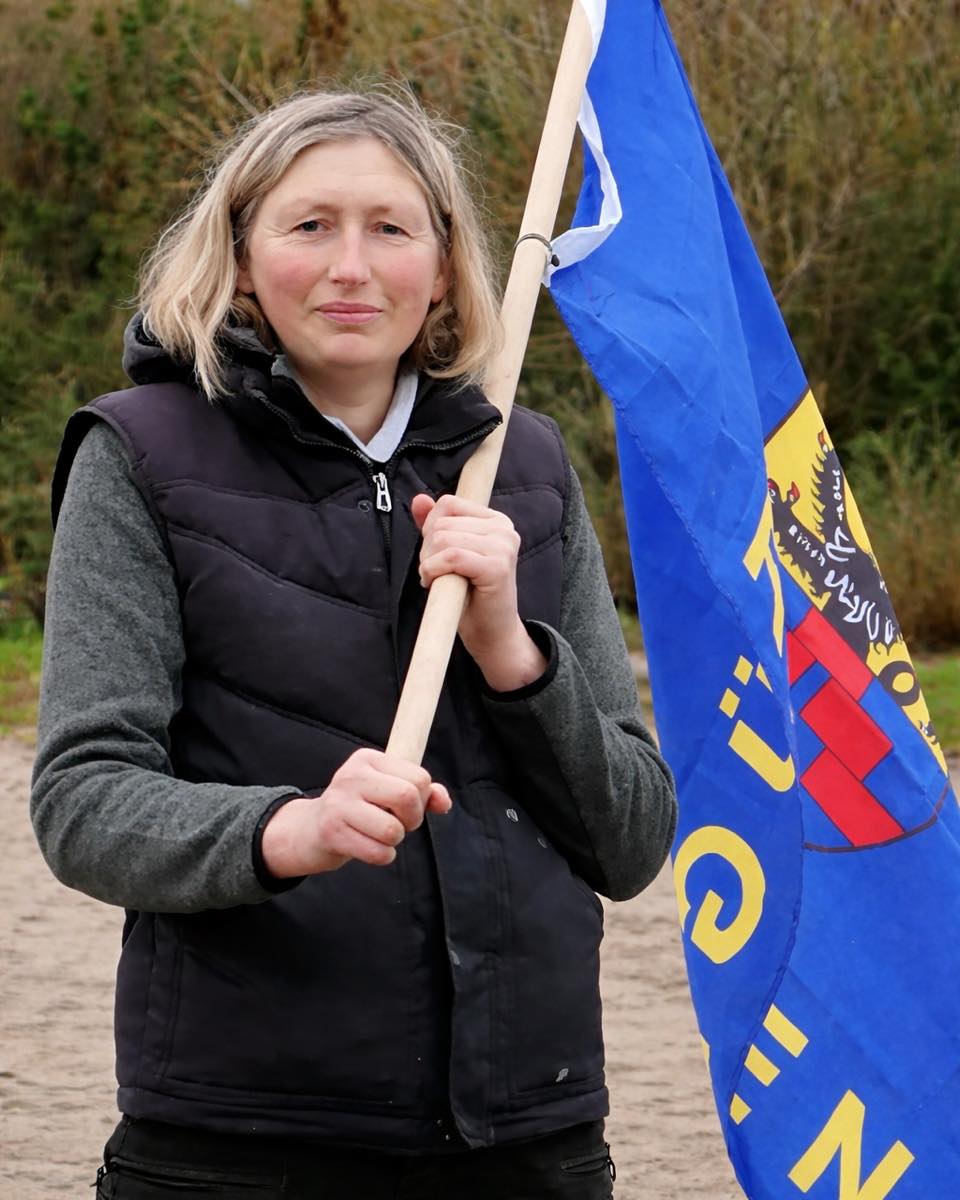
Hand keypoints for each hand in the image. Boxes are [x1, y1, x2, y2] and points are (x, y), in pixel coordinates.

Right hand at [260, 748, 451, 877]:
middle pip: (408, 798)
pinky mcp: (332, 832)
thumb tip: (443, 802)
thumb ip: (422, 793)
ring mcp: (339, 803)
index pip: (419, 778)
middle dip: (412, 819)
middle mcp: (351, 776)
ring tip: (379, 834)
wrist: (310, 830)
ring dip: (394, 840)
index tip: (404, 807)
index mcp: (368, 759)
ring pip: (393, 830)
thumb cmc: (359, 809)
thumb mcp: (387, 791)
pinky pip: (378, 852)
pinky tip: (368, 847)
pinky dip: (383, 856)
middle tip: (397, 823)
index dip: (422, 799)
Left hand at [410, 493, 546, 690]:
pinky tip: (436, 584)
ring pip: (443, 538)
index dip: (431, 529)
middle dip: (428, 550)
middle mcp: (504, 528)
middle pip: (442, 522)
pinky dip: (434, 571)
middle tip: (438, 573)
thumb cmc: (470, 595)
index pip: (449, 503)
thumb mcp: (450, 553)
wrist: (492, 634)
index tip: (437, 555)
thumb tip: (419, 499)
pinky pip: (451, 557)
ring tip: (440, 580)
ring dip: (429, 563)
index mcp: (496, 520)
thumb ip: (436, 525)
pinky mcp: (497, 567)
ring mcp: (503, 546)